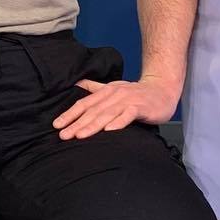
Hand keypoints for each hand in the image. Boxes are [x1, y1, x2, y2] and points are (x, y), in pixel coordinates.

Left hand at [52, 76, 179, 140]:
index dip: (70, 114)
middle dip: (76, 124)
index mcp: (106, 91)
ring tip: (80, 135)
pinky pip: (128, 115)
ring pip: (107, 114)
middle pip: (92, 111)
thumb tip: (77, 84)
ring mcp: (127, 101)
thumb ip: (95, 88)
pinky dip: (119, 122)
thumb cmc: (136, 93)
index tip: (57, 125)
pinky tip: (109, 131)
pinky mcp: (140, 107)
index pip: (84, 104)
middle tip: (63, 135)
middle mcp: (114, 95)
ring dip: (93, 125)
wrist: (162, 89)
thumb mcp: (113, 88)